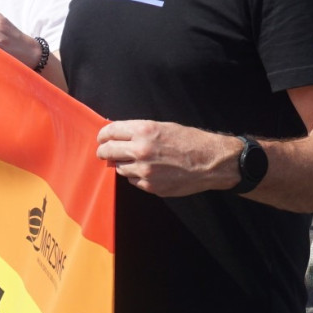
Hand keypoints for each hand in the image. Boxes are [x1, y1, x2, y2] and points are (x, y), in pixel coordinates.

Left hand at [96, 118, 239, 197]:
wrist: (211, 161)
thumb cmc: (190, 141)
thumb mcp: (164, 127)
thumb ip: (138, 132)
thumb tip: (117, 137)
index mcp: (144, 131)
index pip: (109, 132)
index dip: (103, 135)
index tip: (102, 138)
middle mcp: (141, 150)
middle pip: (107, 151)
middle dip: (104, 151)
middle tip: (104, 152)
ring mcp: (144, 171)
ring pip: (119, 168)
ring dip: (123, 164)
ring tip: (138, 160)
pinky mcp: (150, 186)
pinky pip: (133, 181)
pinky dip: (136, 176)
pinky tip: (150, 170)